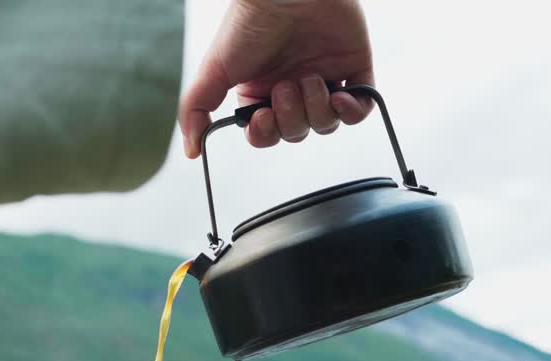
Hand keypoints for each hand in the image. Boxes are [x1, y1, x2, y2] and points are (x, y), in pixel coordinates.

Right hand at [179, 0, 374, 157]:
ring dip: (317, 108)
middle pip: (296, 131)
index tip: (263, 116)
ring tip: (310, 78)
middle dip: (292, 116)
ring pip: (326, 124)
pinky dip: (351, 111)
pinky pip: (360, 109)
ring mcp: (323, 78)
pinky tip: (339, 96)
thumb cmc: (249, 20)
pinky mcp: (353, 68)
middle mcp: (291, 87)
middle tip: (286, 86)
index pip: (266, 133)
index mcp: (260, 90)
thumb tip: (190, 150)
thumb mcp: (214, 68)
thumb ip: (196, 109)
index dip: (266, 133)